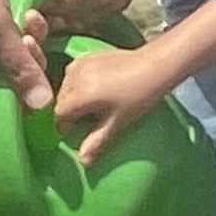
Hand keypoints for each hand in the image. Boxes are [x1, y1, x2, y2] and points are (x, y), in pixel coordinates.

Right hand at [0, 0, 52, 133]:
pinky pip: (0, 48)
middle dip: (22, 81)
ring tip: (33, 28)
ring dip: (23, 54)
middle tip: (36, 55)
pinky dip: (16, 38)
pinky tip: (28, 17)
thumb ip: (20, 68)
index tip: (25, 125)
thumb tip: (41, 106)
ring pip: (2, 69)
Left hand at [32, 0, 159, 32]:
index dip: (41, 1)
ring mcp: (114, 5)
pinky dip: (83, 9)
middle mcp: (102, 1)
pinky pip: (95, 15)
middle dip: (53, 9)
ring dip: (68, 11)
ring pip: (81, 19)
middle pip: (67, 17)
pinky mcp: (121, 4)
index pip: (54, 6)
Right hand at [48, 42, 167, 163]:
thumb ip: (96, 141)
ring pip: (66, 85)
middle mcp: (75, 76)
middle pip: (60, 99)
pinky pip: (74, 73)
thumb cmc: (139, 96)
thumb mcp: (117, 122)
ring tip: (91, 105)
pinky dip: (78, 83)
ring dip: (72, 97)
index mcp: (80, 94)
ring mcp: (81, 63)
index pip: (59, 114)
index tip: (76, 133)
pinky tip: (95, 88)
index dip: (65, 127)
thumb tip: (82, 161)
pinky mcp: (88, 55)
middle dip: (68, 112)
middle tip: (86, 121)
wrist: (155, 65)